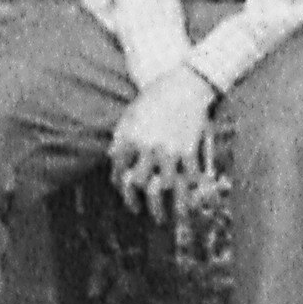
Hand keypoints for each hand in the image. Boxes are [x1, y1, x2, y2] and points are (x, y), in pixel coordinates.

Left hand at [109, 69, 220, 220]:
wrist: (185, 84)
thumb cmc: (155, 98)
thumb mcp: (130, 114)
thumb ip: (120, 137)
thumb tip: (112, 159)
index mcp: (129, 137)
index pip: (119, 170)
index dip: (120, 184)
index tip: (125, 192)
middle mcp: (147, 147)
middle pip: (139, 184)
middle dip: (136, 201)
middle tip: (138, 210)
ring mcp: (170, 150)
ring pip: (165, 188)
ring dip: (164, 208)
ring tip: (164, 218)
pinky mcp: (189, 151)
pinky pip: (188, 179)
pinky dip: (190, 192)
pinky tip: (188, 201)